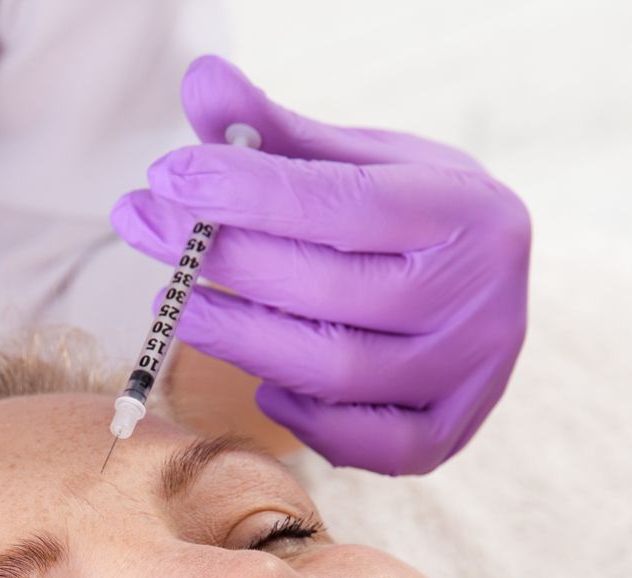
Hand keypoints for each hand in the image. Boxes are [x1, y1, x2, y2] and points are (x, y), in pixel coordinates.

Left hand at [111, 55, 531, 475]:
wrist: (484, 281)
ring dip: (237, 338)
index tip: (168, 175)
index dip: (249, 193)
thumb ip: (277, 132)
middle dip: (221, 260)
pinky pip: (363, 443)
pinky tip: (261, 380)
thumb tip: (200, 81)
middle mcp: (482, 296)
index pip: (344, 205)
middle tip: (147, 228)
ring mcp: (471, 373)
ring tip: (177, 304)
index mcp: (468, 211)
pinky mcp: (452, 432)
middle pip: (326, 292)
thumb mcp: (359, 159)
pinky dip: (301, 417)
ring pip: (332, 371)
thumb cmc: (410, 212)